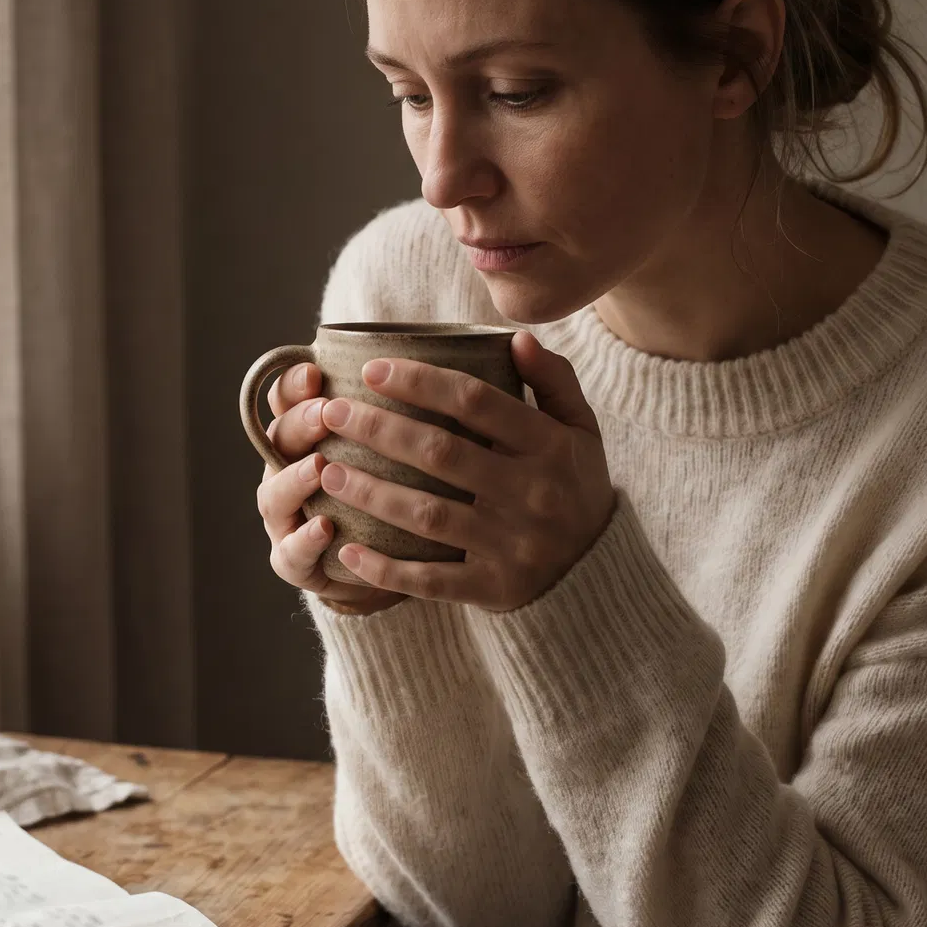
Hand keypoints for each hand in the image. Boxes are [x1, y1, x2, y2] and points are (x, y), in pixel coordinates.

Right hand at [254, 360, 407, 613]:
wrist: (388, 566)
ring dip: (293, 479)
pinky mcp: (297, 563)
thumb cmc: (399, 493)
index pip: (287, 401)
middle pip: (278, 441)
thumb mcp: (404, 449)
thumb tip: (462, 356)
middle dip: (299, 425)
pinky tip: (325, 528)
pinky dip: (305, 541)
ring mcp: (287, 520)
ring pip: (273, 495)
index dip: (295, 384)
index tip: (316, 372)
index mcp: (308, 437)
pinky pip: (291, 554)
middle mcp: (288, 472)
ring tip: (319, 468)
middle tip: (326, 414)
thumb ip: (414, 411)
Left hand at [313, 331, 614, 612]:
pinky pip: (431, 580)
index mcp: (548, 446)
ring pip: (427, 515)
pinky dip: (385, 569)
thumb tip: (516, 338)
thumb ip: (553, 381)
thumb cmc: (577, 487)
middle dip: (378, 429)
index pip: (476, 402)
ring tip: (326, 469)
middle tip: (332, 411)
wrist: (600, 572)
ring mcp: (511, 545)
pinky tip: (346, 548)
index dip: (420, 381)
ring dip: (370, 492)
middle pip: (440, 454)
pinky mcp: (494, 588)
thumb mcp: (582, 430)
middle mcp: (530, 494)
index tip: (372, 369)